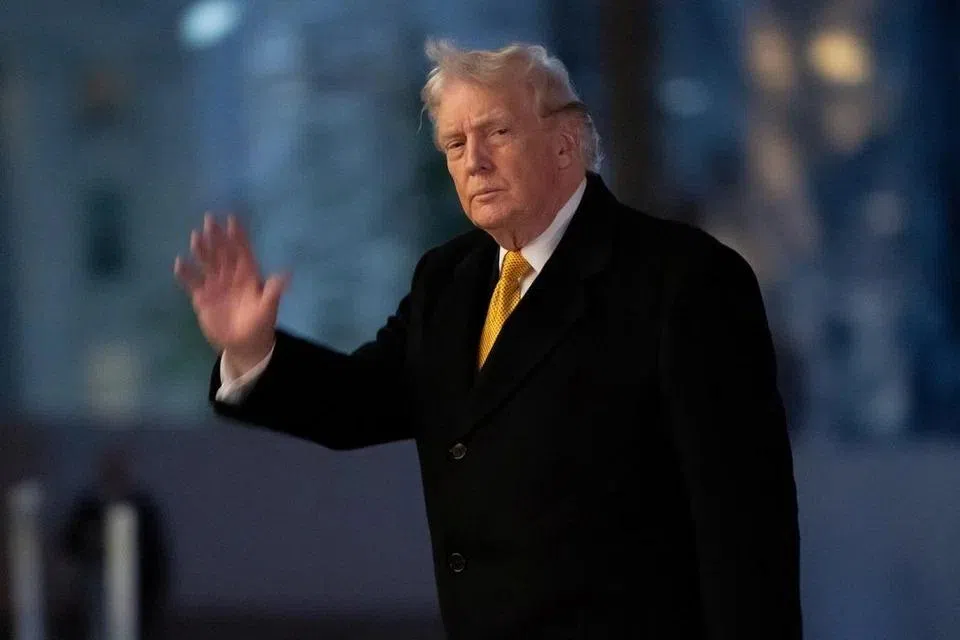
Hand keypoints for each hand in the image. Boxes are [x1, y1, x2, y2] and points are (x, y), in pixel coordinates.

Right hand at [173, 214, 287, 372]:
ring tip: (196, 236)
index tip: (232, 219)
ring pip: (207, 263)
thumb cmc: (260, 324)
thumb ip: (273, 292)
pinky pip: (192, 283)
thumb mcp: (268, 309)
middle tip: (210, 220)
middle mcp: (230, 276)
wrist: (244, 344)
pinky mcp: (202, 297)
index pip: (242, 251)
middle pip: (222, 252)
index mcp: (248, 276)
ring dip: (201, 250)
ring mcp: (215, 285)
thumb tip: (286, 275)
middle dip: (217, 237)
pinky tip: (179, 263)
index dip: (238, 236)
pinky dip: (186, 274)